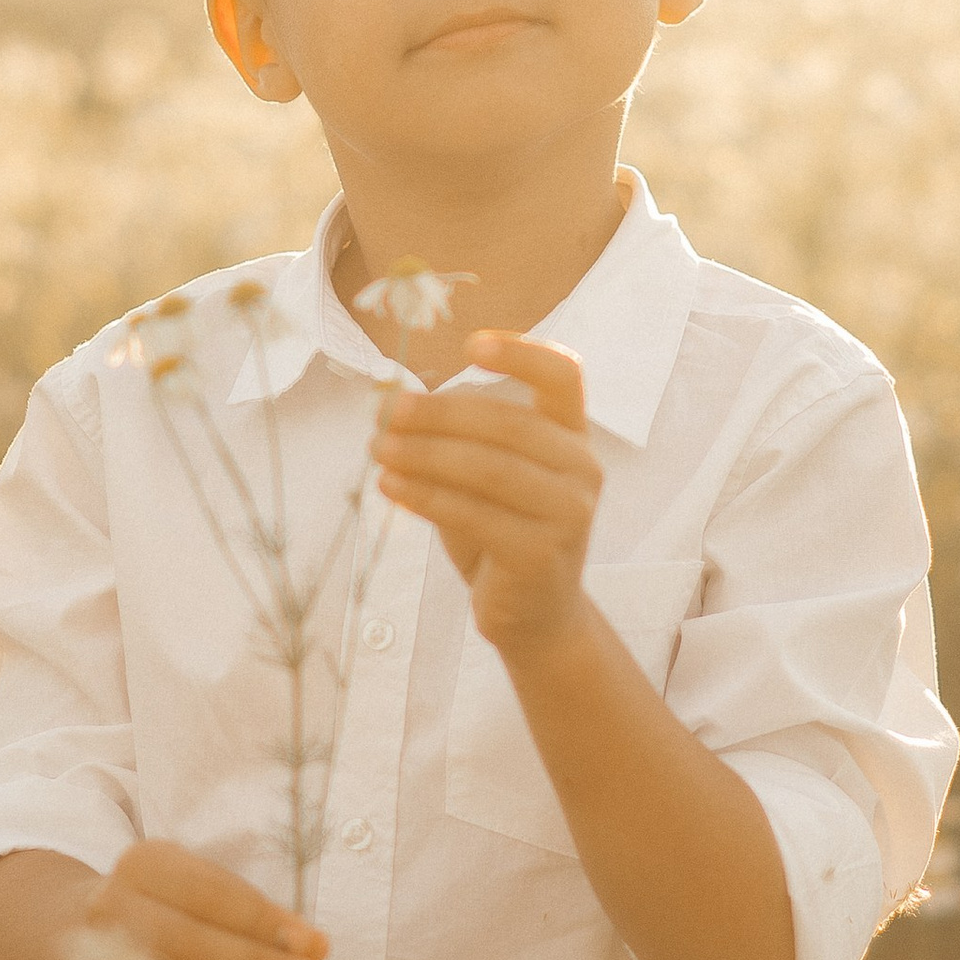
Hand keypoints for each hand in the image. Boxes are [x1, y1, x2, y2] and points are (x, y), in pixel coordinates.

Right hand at [0, 838, 326, 959]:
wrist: (91, 936)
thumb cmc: (172, 908)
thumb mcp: (205, 890)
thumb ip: (257, 914)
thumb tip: (315, 945)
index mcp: (143, 863)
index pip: (208, 893)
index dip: (262, 920)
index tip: (312, 943)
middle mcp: (112, 906)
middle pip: (185, 940)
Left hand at [372, 332, 600, 657]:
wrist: (533, 614)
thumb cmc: (502, 532)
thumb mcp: (483, 476)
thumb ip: (452, 438)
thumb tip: (385, 402)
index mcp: (571, 435)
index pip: (563, 376)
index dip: (522, 354)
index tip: (470, 345)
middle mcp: (582, 468)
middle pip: (509, 423)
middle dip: (439, 414)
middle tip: (385, 412)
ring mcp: (568, 513)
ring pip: (489, 468)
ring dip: (425, 454)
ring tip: (377, 449)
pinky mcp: (541, 553)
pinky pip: (474, 514)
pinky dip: (426, 497)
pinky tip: (390, 487)